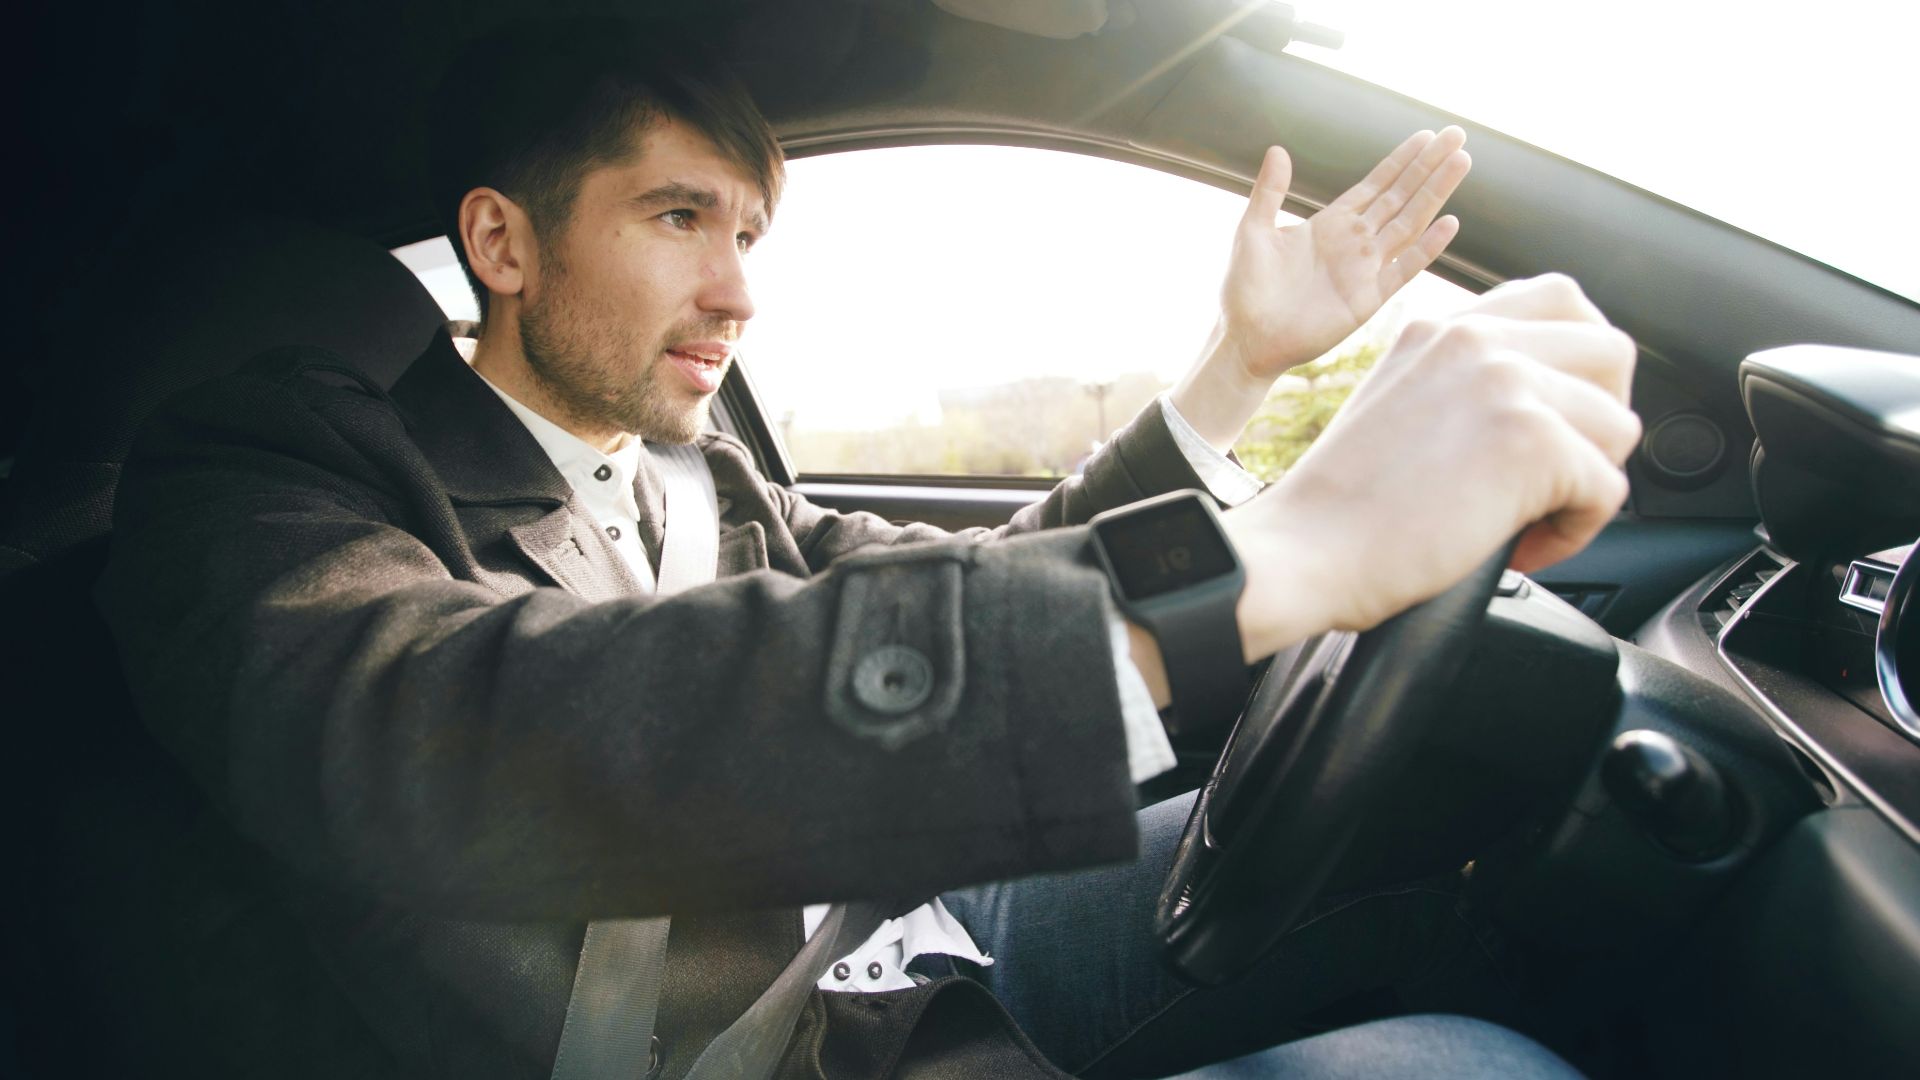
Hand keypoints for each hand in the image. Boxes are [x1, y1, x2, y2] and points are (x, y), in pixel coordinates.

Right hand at [1219, 274, 1639, 659]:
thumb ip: (1464, 383)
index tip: (1553, 418)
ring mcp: (1506, 383)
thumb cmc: (1341, 508)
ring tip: (1526, 517)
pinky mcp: (1531, 441)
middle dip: (1602, 419)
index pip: (1562, 301)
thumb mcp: (1400, 405)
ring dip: (1587, 482)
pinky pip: (1608, 489)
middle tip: (1554, 472)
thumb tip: (1548, 403)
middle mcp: (1477, 340)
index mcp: (1445, 328)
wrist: (1302, 552)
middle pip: (1612, 353)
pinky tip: (1519, 547)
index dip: (1579, 366)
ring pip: (1619, 426)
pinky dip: (1573, 533)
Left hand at [1223, 127, 1471, 380]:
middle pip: (1401, 196)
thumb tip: (1278, 149)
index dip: (1401, 161)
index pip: (1375, 185)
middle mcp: (1354, 242)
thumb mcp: (1253, 231)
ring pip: (1409, 222)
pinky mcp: (1367, 299)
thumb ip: (1270, 192)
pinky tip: (1449, 223)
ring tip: (1461, 162)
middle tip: (1457, 136)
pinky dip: (1427, 247)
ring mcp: (1364, 269)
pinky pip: (1404, 269)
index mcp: (1330, 224)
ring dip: (1435, 193)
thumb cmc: (1245, 289)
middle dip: (1428, 166)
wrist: (1246, 338)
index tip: (1427, 136)